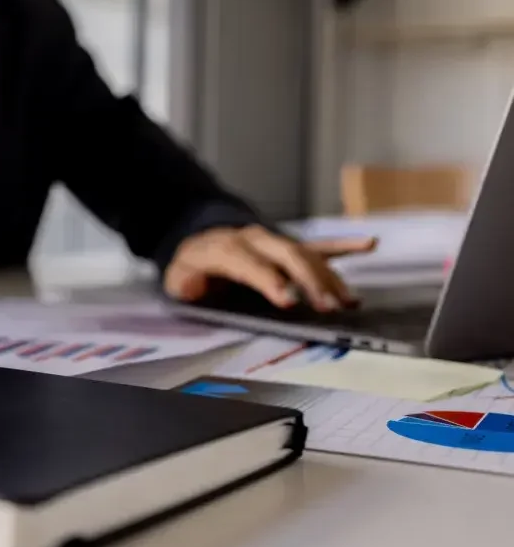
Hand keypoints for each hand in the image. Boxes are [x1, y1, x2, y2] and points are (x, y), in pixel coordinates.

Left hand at [163, 224, 376, 311]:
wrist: (191, 238)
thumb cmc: (188, 268)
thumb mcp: (179, 283)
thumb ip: (194, 292)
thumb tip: (211, 308)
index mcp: (222, 249)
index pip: (250, 263)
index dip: (269, 280)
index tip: (289, 300)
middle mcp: (252, 239)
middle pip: (286, 255)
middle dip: (308, 280)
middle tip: (326, 306)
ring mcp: (272, 240)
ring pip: (305, 254)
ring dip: (328, 276)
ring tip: (347, 300)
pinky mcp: (286, 245)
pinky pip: (317, 245)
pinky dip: (342, 245)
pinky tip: (368, 245)